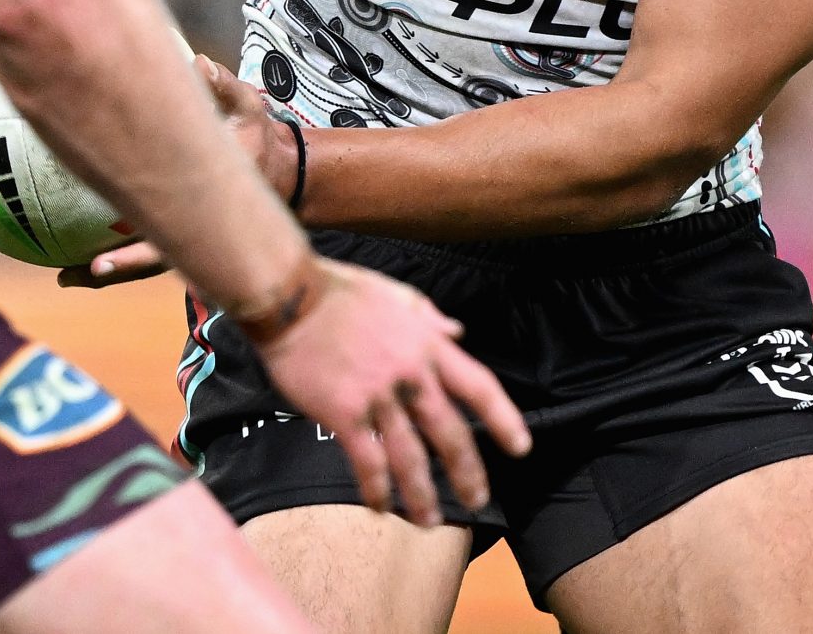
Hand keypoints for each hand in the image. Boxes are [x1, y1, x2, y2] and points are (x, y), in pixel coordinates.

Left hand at [58, 56, 298, 289]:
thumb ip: (225, 86)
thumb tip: (198, 64)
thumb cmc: (257, 136)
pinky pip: (148, 250)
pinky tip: (84, 260)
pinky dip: (119, 257)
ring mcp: (188, 234)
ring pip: (145, 262)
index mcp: (208, 205)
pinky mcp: (181, 229)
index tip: (100, 262)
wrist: (279, 171)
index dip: (134, 252)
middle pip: (149, 261)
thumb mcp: (249, 107)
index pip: (166, 235)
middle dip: (109, 271)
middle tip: (65, 277)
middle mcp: (197, 229)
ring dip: (108, 270)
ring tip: (66, 278)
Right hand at [248, 257, 530, 527]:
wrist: (292, 296)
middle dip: (467, 473)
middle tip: (476, 499)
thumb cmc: (341, 291)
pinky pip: (367, 461)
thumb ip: (430, 317)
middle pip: (450, 433)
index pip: (479, 387)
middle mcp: (411, 375)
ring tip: (428, 520)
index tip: (520, 447)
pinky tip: (380, 506)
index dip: (504, 419)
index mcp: (428, 345)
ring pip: (410, 457)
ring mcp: (379, 396)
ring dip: (422, 494)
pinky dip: (377, 488)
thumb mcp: (398, 294)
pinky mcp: (345, 413)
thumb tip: (458, 331)